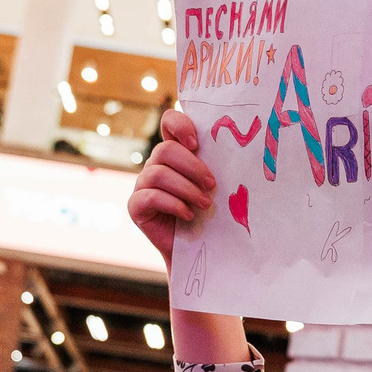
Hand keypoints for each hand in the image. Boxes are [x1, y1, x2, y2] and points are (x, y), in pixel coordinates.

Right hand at [129, 106, 213, 261]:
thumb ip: (213, 165)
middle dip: (192, 167)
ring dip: (186, 189)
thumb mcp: (212, 185)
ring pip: (158, 174)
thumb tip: (235, 152)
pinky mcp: (136, 206)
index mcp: (175, 153)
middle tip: (212, 185)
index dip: (180, 125)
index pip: (169, 122)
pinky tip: (189, 215)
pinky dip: (174, 205)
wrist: (196, 249)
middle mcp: (155, 164)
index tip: (197, 143)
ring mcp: (142, 184)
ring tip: (205, 204)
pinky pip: (151, 197)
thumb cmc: (208, 213)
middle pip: (165, 150)